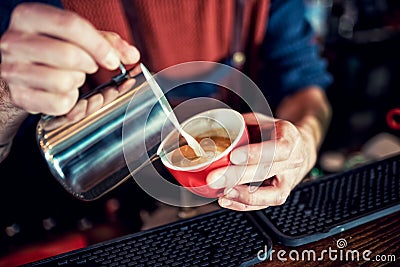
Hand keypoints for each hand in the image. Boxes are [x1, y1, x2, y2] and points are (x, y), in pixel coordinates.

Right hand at [0, 3, 139, 115]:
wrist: (18, 68)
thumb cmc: (51, 48)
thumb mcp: (75, 36)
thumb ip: (106, 42)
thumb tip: (131, 55)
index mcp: (29, 17)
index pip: (71, 26)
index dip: (99, 46)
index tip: (114, 60)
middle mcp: (15, 42)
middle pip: (69, 55)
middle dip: (89, 65)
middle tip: (89, 67)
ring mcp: (13, 71)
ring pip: (63, 82)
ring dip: (77, 83)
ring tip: (71, 77)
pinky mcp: (19, 96)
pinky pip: (59, 104)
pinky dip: (69, 101)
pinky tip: (64, 92)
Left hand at [206, 112, 317, 210]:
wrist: (299, 148)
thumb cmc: (276, 133)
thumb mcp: (262, 120)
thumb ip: (241, 123)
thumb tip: (213, 126)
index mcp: (289, 138)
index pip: (278, 148)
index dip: (256, 154)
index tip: (233, 156)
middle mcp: (292, 161)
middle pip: (267, 172)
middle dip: (238, 177)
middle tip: (215, 178)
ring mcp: (288, 180)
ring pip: (270, 195)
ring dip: (243, 196)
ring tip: (221, 193)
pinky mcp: (280, 195)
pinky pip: (263, 204)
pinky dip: (243, 204)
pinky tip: (226, 200)